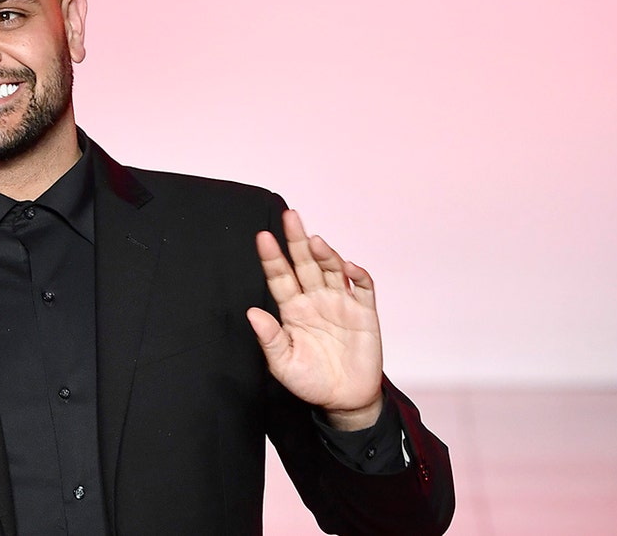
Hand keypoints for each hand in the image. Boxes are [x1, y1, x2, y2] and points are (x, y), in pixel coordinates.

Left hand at [246, 210, 383, 430]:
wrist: (344, 400)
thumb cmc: (310, 381)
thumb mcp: (283, 364)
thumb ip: (269, 339)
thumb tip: (252, 313)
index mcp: (293, 309)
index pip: (280, 277)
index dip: (272, 258)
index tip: (262, 238)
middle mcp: (316, 300)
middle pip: (305, 264)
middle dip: (297, 240)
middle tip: (290, 217)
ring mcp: (341, 304)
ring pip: (333, 270)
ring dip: (325, 254)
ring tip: (315, 241)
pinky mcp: (365, 313)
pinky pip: (363, 288)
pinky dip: (358, 275)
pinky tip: (349, 266)